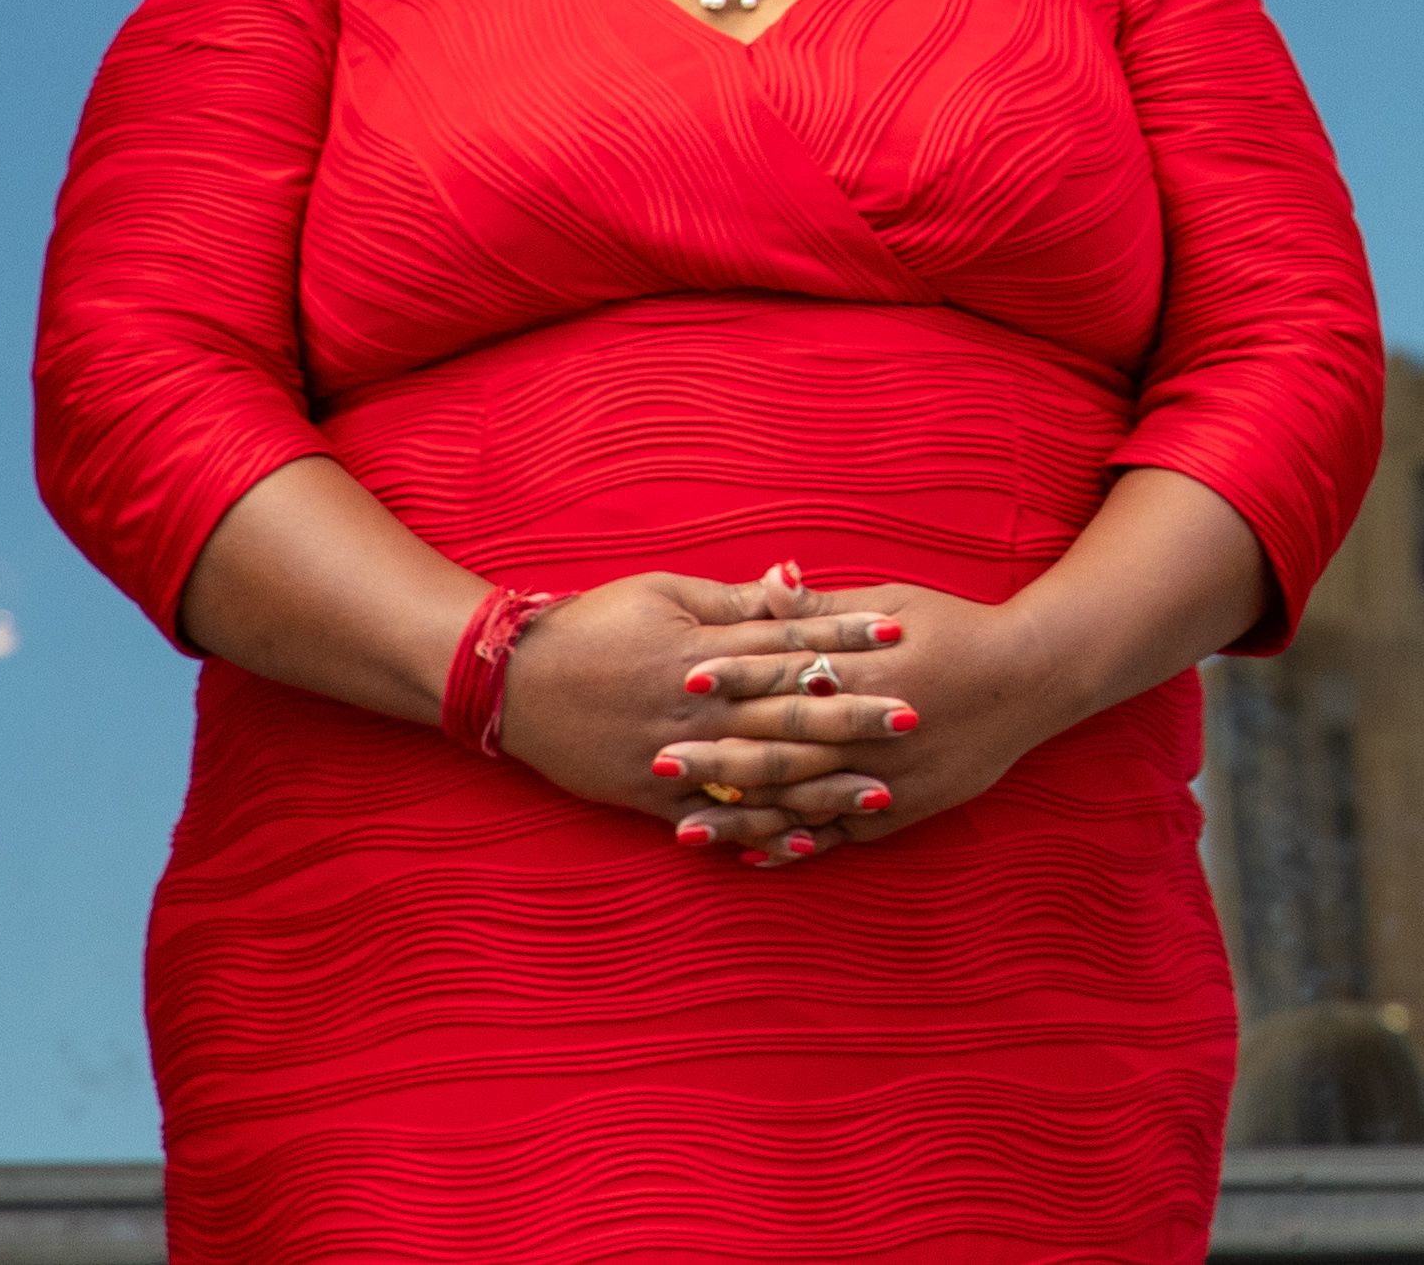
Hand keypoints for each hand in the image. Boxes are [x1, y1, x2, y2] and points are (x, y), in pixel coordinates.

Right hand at [491, 568, 903, 850]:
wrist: (508, 679)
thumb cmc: (593, 624)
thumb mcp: (663, 594)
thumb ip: (732, 600)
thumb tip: (794, 584)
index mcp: (702, 651)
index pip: (788, 641)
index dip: (846, 636)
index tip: (899, 632)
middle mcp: (696, 707)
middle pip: (787, 712)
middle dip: (854, 715)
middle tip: (915, 714)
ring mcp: (675, 756)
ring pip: (762, 775)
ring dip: (824, 783)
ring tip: (882, 789)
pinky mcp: (651, 796)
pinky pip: (713, 819)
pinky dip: (758, 830)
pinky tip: (804, 839)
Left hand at [655, 581, 1091, 862]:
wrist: (1035, 676)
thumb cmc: (959, 630)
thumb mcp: (895, 603)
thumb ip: (825, 606)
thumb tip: (768, 580)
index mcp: (871, 670)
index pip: (792, 674)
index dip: (738, 676)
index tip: (686, 678)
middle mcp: (876, 730)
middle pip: (786, 747)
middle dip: (719, 757)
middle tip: (659, 761)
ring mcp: (890, 776)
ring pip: (804, 801)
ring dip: (742, 816)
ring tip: (684, 827)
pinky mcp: (905, 808)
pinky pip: (840, 833)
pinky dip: (796, 845)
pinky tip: (752, 854)